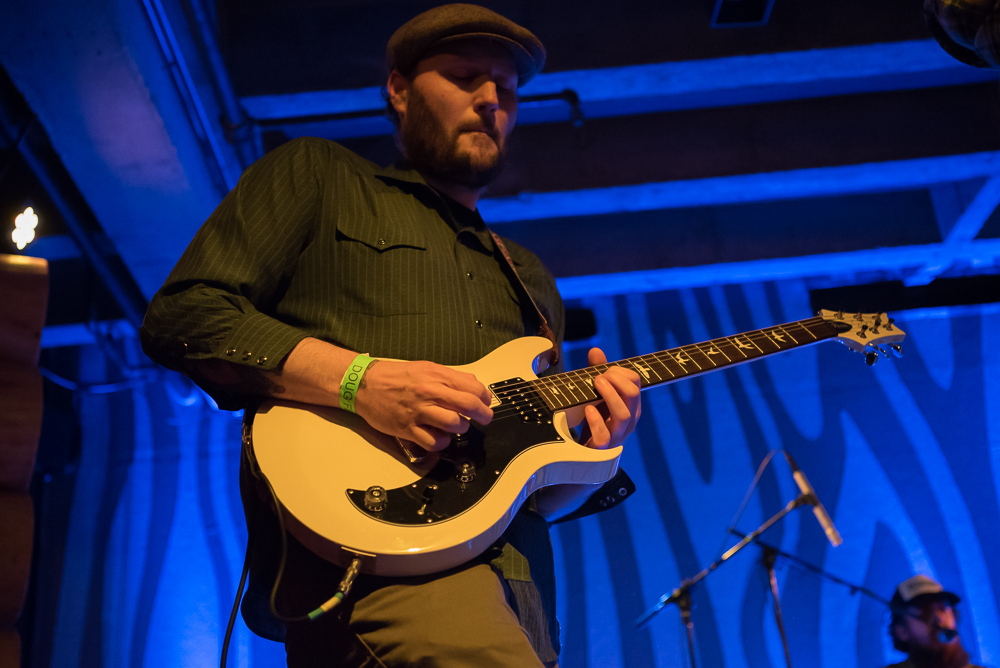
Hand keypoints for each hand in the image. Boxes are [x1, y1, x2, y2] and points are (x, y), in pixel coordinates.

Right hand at [354, 359, 493, 451]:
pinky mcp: (407, 428)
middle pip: (468, 405)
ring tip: (457, 426)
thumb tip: (472, 388)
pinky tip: (440, 437)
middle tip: (484, 419)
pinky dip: (442, 442)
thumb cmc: (395, 376)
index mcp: (436, 375)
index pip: (472, 387)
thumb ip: (449, 377)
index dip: (484, 398)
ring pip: (454, 424)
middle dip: (482, 415)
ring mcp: (418, 411)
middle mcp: (429, 392)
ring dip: (461, 428)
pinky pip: (434, 442)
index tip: (484, 403)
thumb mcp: (426, 368)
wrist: (365, 383)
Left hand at [580, 347, 640, 448]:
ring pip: (624, 414)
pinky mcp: (602, 448)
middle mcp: (628, 419)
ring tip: (595, 386)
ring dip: (609, 395)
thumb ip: (596, 372)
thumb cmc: (594, 420)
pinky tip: (587, 409)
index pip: (636, 382)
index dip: (620, 371)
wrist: (584, 452)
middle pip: (634, 394)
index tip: (604, 370)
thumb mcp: (596, 394)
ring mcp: (617, 434)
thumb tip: (596, 350)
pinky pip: (604, 436)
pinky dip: (595, 420)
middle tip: (598, 378)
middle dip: (615, 380)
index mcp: (630, 404)